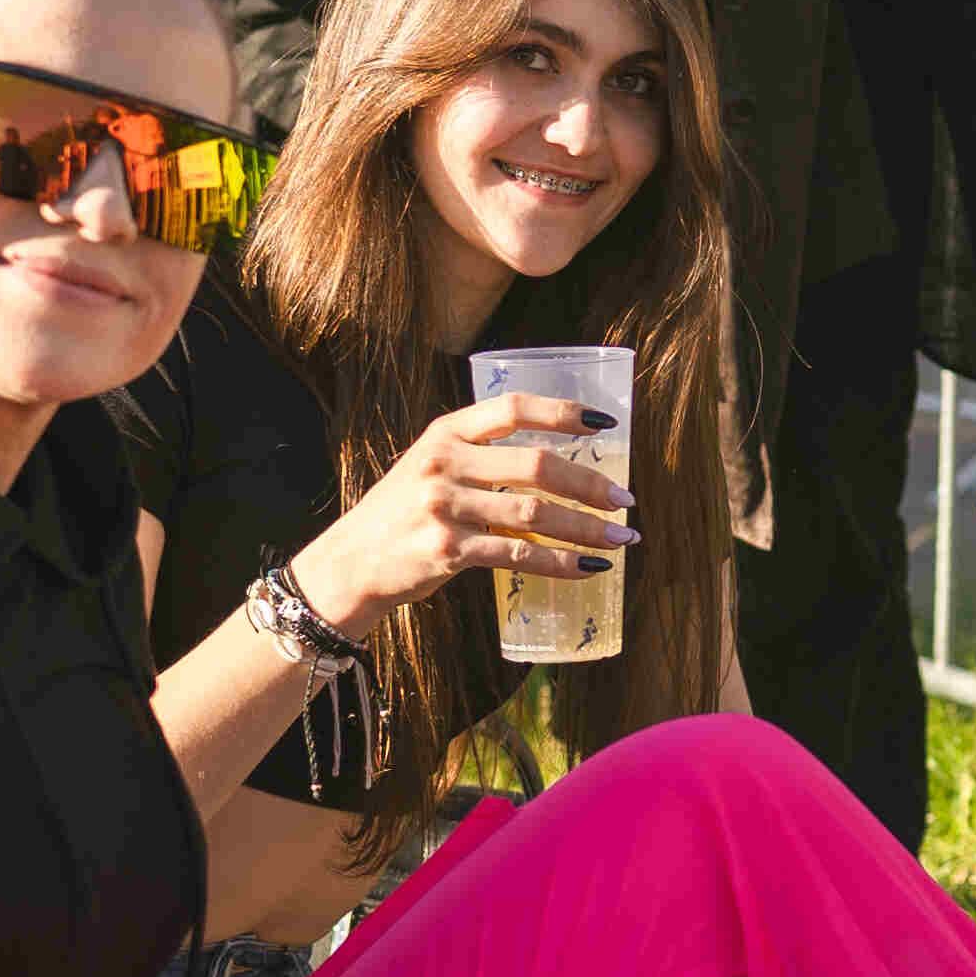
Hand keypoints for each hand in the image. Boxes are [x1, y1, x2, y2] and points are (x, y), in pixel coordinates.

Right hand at [294, 388, 634, 620]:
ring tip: (620, 538)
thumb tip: (558, 465)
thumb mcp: (430, 466)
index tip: (605, 425)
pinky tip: (588, 568)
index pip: (513, 408)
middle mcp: (444, 463)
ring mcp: (444, 507)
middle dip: (589, 482)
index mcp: (445, 432)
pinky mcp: (448, 551)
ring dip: (586, 528)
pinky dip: (561, 563)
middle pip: (535, 465)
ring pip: (534, 513)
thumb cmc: (401, 513)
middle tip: (625, 499)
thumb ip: (480, 456)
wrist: (350, 563)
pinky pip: (519, 555)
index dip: (563, 412)